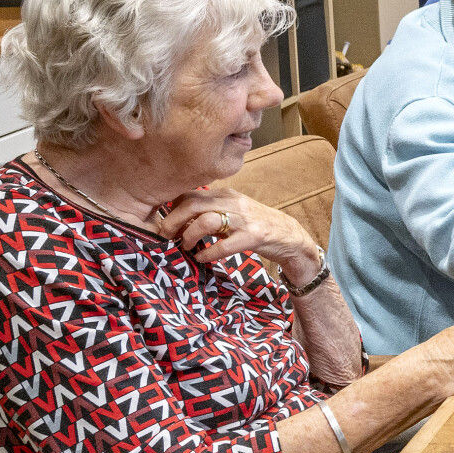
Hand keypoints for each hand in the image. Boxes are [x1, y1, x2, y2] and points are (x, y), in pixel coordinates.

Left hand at [157, 186, 320, 282]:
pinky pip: (223, 245)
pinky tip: (202, 258)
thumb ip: (211, 209)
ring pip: (205, 221)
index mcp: (226, 195)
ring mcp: (244, 219)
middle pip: (192, 205)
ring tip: (184, 247)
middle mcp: (233, 203)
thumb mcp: (233, 211)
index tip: (163, 222)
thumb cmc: (256, 225)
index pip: (190, 194)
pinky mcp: (254, 237)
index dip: (171, 208)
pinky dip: (207, 253)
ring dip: (188, 236)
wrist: (289, 236)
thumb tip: (179, 217)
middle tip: (165, 236)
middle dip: (172, 222)